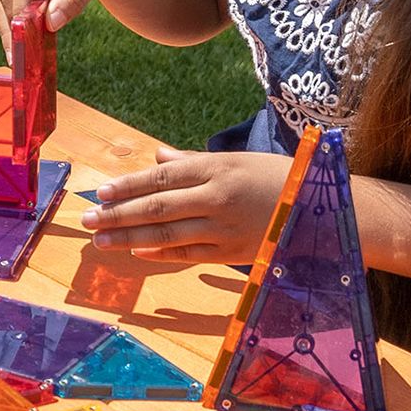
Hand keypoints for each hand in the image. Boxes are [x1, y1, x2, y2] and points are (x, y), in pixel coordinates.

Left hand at [85, 146, 291, 264]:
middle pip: (157, 206)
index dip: (128, 186)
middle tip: (86, 219)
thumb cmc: (279, 178)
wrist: (325, 210)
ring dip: (129, 238)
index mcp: (218, 168)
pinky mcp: (233, 252)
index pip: (162, 177)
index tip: (100, 192)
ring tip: (100, 240)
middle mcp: (218, 197)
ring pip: (168, 234)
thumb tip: (158, 156)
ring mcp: (225, 227)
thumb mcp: (239, 161)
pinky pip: (189, 254)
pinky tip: (137, 253)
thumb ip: (195, 162)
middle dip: (117, 214)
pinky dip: (160, 254)